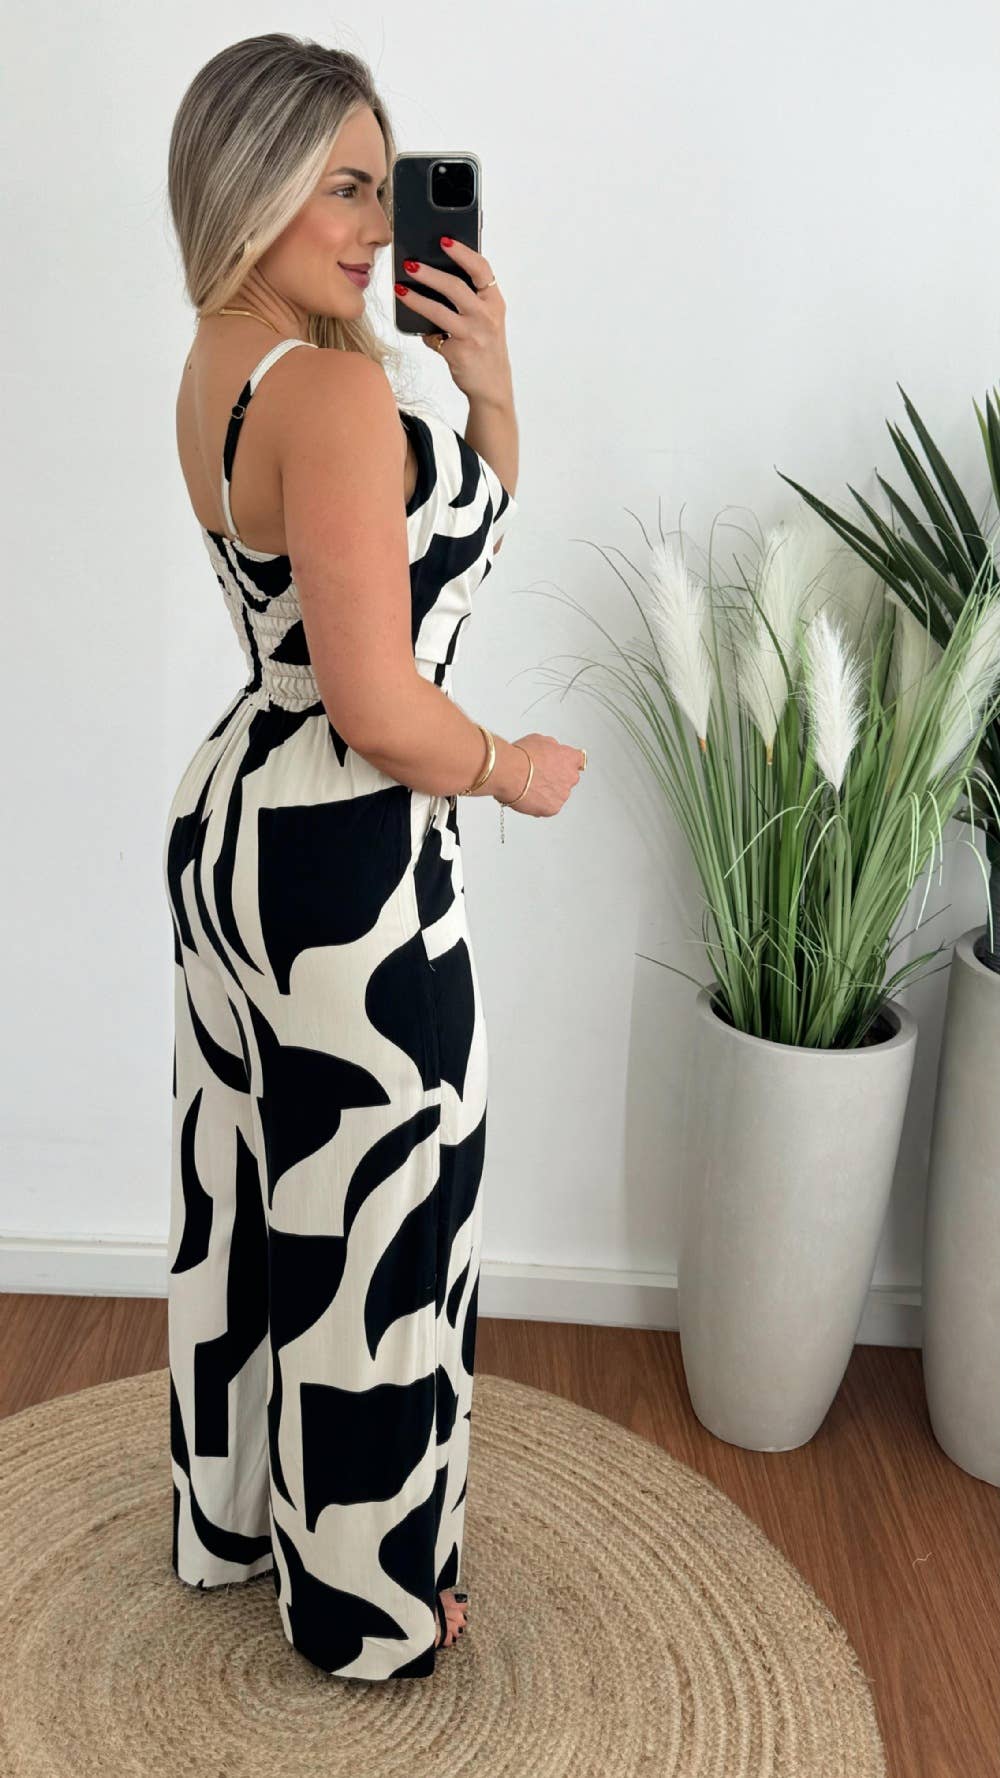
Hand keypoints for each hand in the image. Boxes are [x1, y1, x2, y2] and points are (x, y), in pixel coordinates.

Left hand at [394, 237, 512, 406]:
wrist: (492, 386)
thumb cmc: (486, 347)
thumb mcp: (486, 319)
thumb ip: (470, 299)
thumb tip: (434, 279)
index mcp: (494, 302)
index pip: (481, 269)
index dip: (462, 252)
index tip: (444, 240)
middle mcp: (486, 316)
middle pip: (455, 286)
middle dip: (429, 273)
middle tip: (410, 264)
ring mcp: (473, 334)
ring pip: (439, 310)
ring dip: (416, 298)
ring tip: (400, 288)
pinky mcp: (458, 352)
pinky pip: (433, 336)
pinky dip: (426, 334)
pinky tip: (421, 330)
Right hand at [499, 734, 585, 818]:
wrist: (509, 773)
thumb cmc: (521, 756)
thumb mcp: (539, 740)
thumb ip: (551, 748)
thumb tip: (550, 751)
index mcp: (570, 758)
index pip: (578, 760)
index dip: (567, 763)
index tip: (563, 764)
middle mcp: (571, 777)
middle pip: (567, 779)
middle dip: (555, 779)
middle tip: (538, 776)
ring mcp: (563, 794)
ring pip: (557, 795)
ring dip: (547, 792)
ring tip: (528, 786)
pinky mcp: (553, 809)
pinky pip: (548, 807)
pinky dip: (539, 804)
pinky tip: (527, 796)